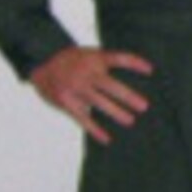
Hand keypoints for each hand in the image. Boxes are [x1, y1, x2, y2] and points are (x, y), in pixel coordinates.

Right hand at [28, 46, 153, 143]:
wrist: (41, 63)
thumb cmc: (72, 60)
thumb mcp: (88, 53)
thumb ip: (105, 62)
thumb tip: (136, 70)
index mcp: (94, 58)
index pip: (118, 58)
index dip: (134, 63)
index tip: (150, 70)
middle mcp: (85, 72)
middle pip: (110, 85)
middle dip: (127, 96)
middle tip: (144, 106)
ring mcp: (75, 87)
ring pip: (98, 102)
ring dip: (116, 112)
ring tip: (130, 121)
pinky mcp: (66, 101)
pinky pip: (82, 118)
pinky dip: (95, 129)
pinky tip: (107, 138)